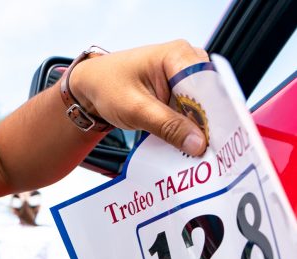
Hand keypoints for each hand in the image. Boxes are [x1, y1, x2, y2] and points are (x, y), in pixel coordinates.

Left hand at [71, 40, 208, 155]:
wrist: (91, 87)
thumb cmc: (108, 87)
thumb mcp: (136, 110)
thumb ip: (167, 126)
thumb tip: (198, 143)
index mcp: (177, 55)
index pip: (208, 85)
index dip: (214, 113)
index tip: (217, 139)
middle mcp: (186, 62)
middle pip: (209, 97)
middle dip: (208, 125)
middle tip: (209, 152)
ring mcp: (183, 78)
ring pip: (201, 108)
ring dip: (198, 130)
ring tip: (198, 153)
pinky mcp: (178, 93)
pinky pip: (190, 113)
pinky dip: (187, 129)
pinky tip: (186, 146)